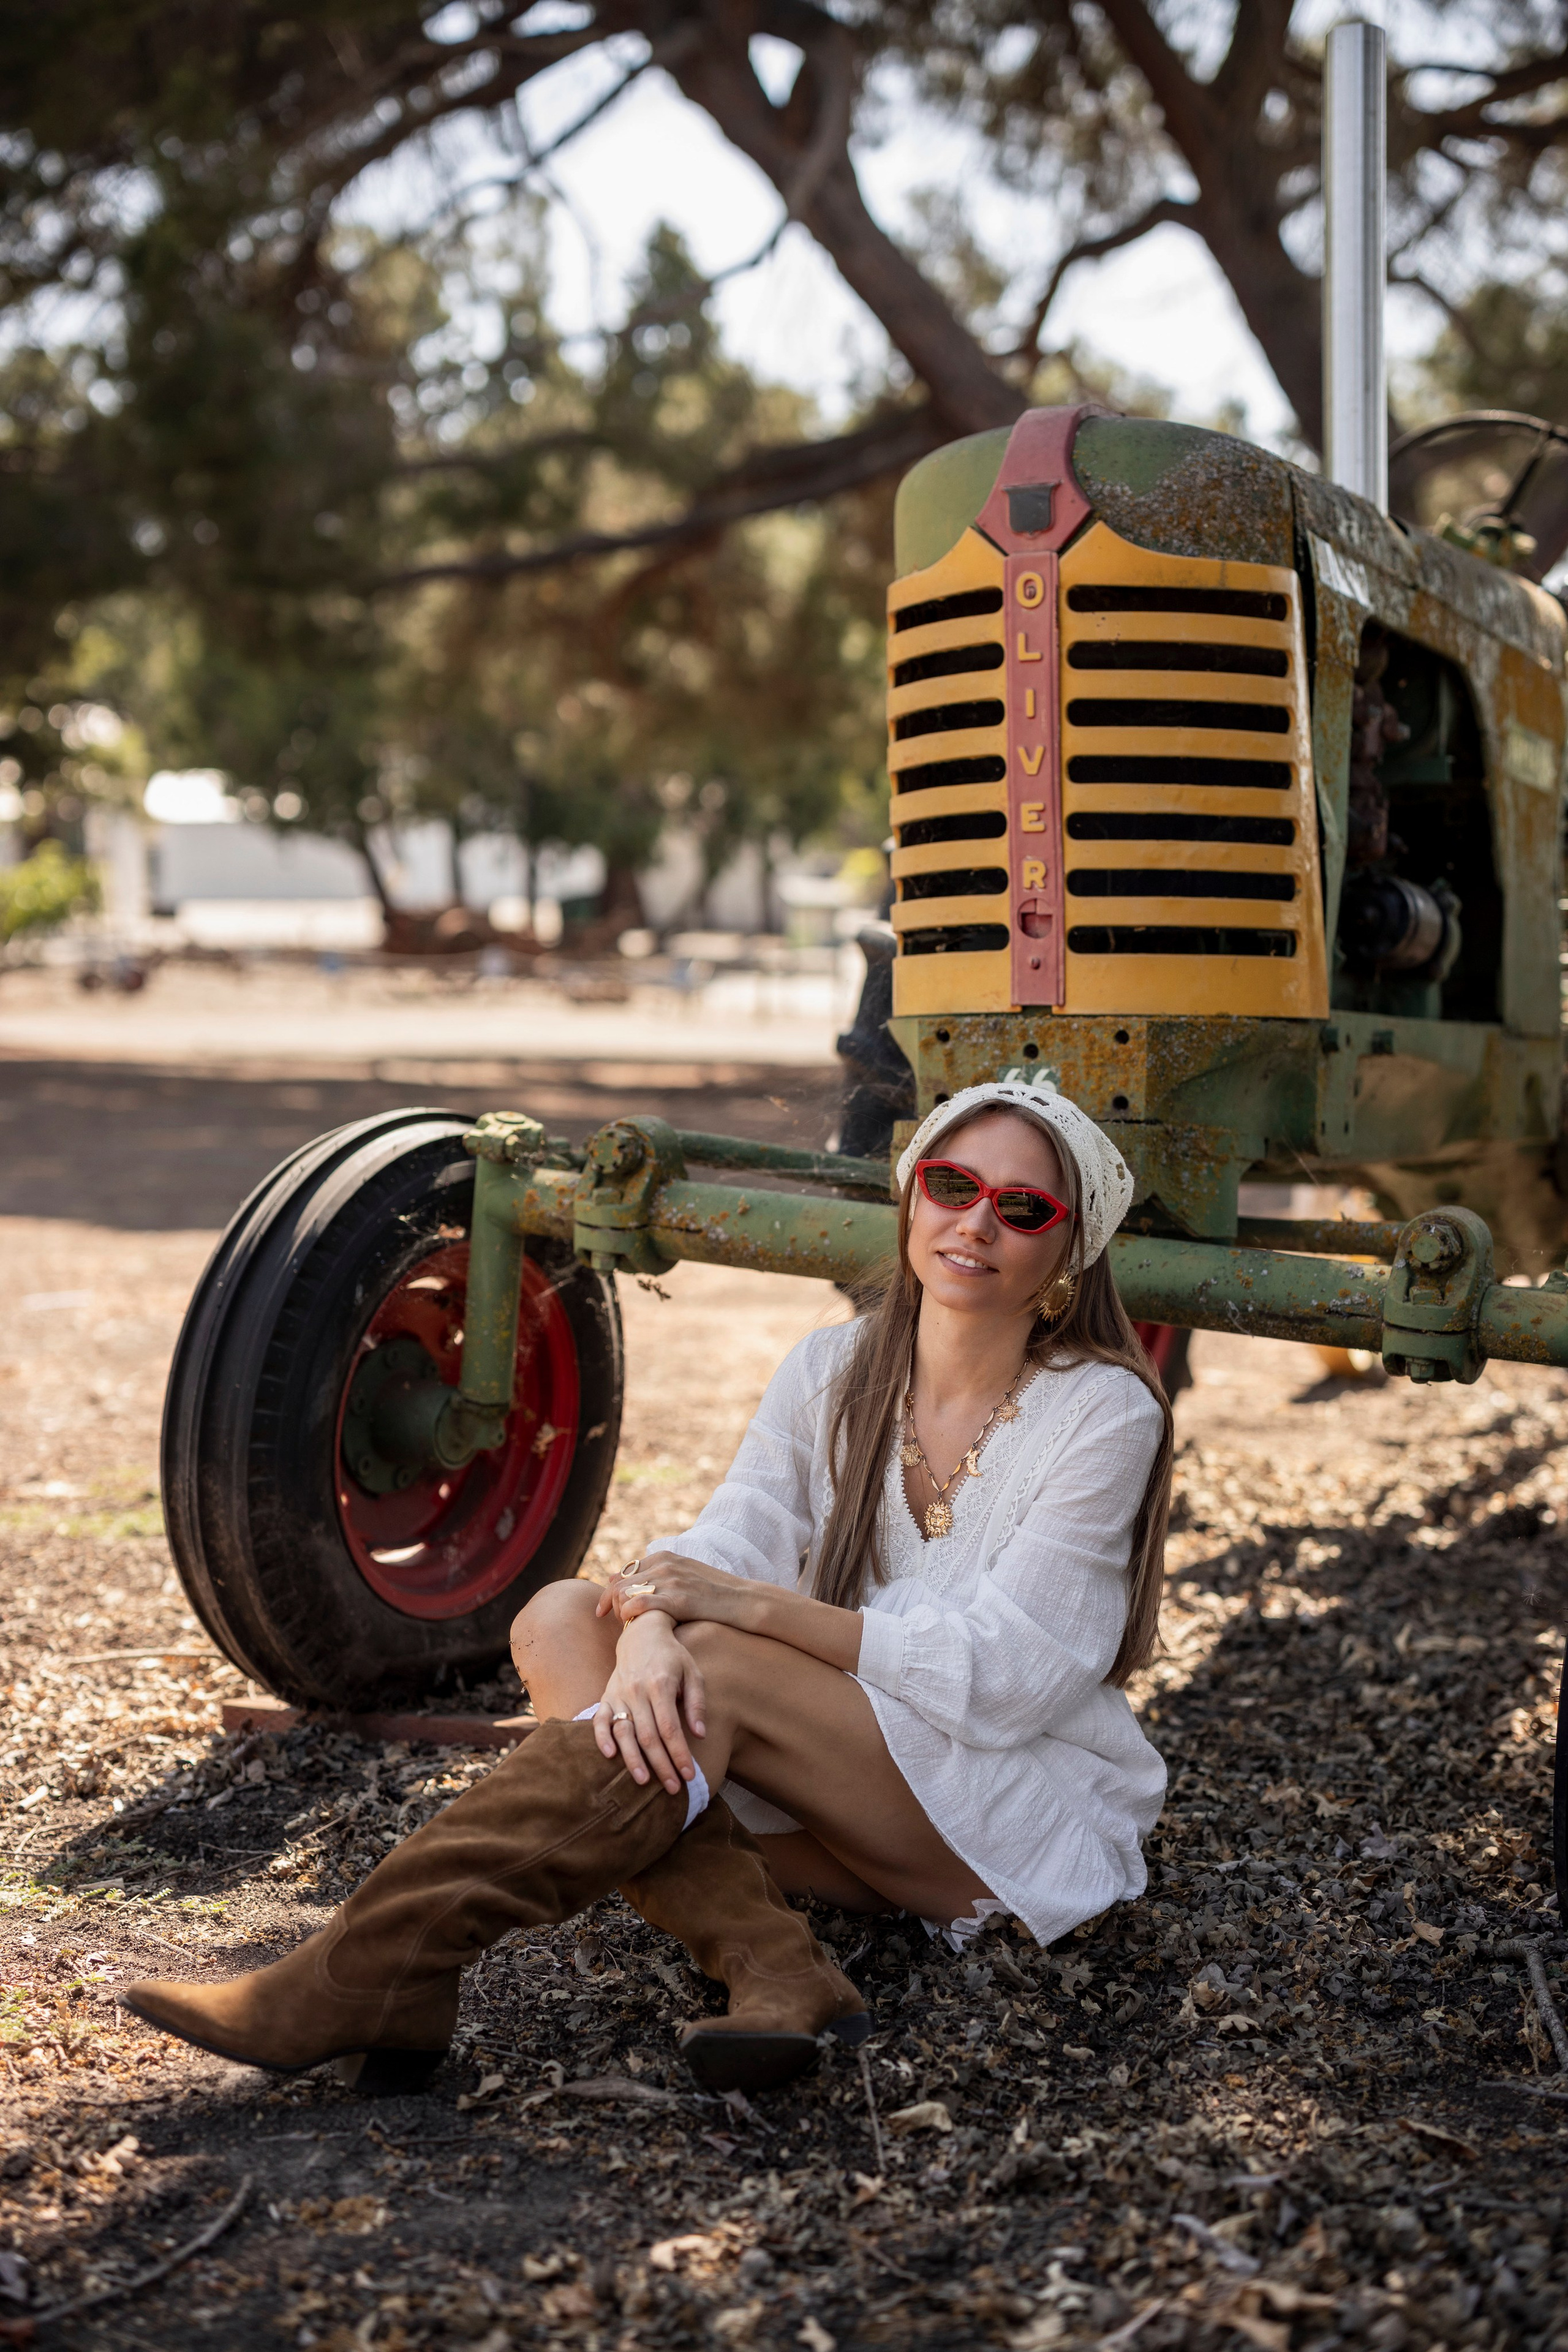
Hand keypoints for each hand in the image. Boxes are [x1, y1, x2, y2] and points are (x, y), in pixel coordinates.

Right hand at [591, 1611, 705, 1795]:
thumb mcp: (693, 1672)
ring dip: (633, 1760)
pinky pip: (600, 1721)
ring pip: (624, 1733)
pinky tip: (610, 1756)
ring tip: (644, 1782)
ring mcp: (618, 1694)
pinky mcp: (606, 1696)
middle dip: (662, 1765)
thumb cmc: (672, 1656)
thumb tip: (700, 1734)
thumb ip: (696, 1703)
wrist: (642, 1633)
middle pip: (648, 1737)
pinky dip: (602, 1739)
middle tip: (674, 1788)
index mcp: (660, 1685)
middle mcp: (637, 1691)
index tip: (689, 1775)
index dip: (680, 1754)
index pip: (670, 1729)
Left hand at [596, 1549, 748, 1629]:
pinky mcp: (677, 1598)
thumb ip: (658, 1576)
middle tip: (612, 1620)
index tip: (606, 1610)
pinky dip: (629, 1615)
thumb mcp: (684, 1575)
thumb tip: (626, 1583)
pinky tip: (633, 1626)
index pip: (623, 1572)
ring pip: (625, 1593)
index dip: (611, 1591)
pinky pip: (639, 1604)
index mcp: (664, 1557)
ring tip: (626, 1626)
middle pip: (619, 1582)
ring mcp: (670, 1580)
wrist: (743, 1600)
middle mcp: (664, 1564)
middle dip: (610, 1603)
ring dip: (619, 1611)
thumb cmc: (714, 1594)